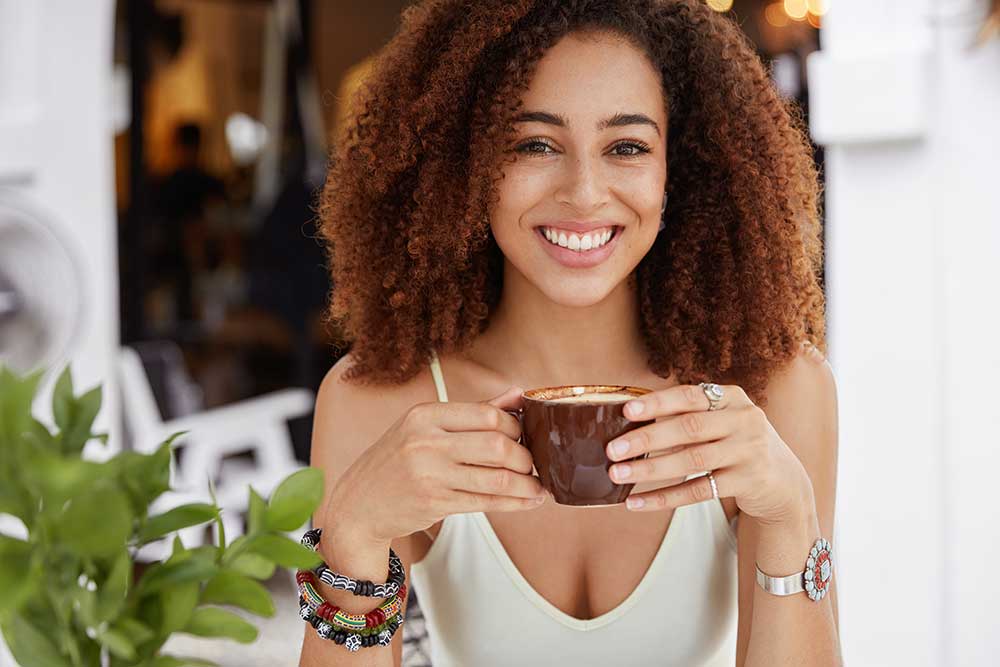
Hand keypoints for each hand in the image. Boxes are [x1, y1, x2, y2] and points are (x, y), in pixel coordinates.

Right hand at [326, 386, 547, 545]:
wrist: (357, 505)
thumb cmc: (397, 461)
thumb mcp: (425, 427)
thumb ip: (473, 412)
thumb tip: (518, 394)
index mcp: (425, 415)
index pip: (487, 414)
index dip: (516, 426)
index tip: (525, 436)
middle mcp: (426, 442)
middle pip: (497, 444)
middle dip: (524, 457)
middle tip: (533, 463)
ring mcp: (429, 475)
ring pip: (497, 478)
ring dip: (527, 485)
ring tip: (538, 487)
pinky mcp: (434, 504)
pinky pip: (487, 502)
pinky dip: (515, 503)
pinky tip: (528, 501)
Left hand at [605, 383, 812, 524]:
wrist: (783, 481)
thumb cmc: (737, 444)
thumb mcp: (723, 421)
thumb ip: (687, 417)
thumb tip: (631, 422)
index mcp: (732, 398)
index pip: (690, 396)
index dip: (657, 403)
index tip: (627, 410)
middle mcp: (745, 421)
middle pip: (688, 428)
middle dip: (646, 439)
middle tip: (613, 449)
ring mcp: (749, 452)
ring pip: (692, 461)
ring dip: (650, 469)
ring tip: (618, 474)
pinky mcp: (749, 482)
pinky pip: (699, 491)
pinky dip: (665, 497)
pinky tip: (637, 502)